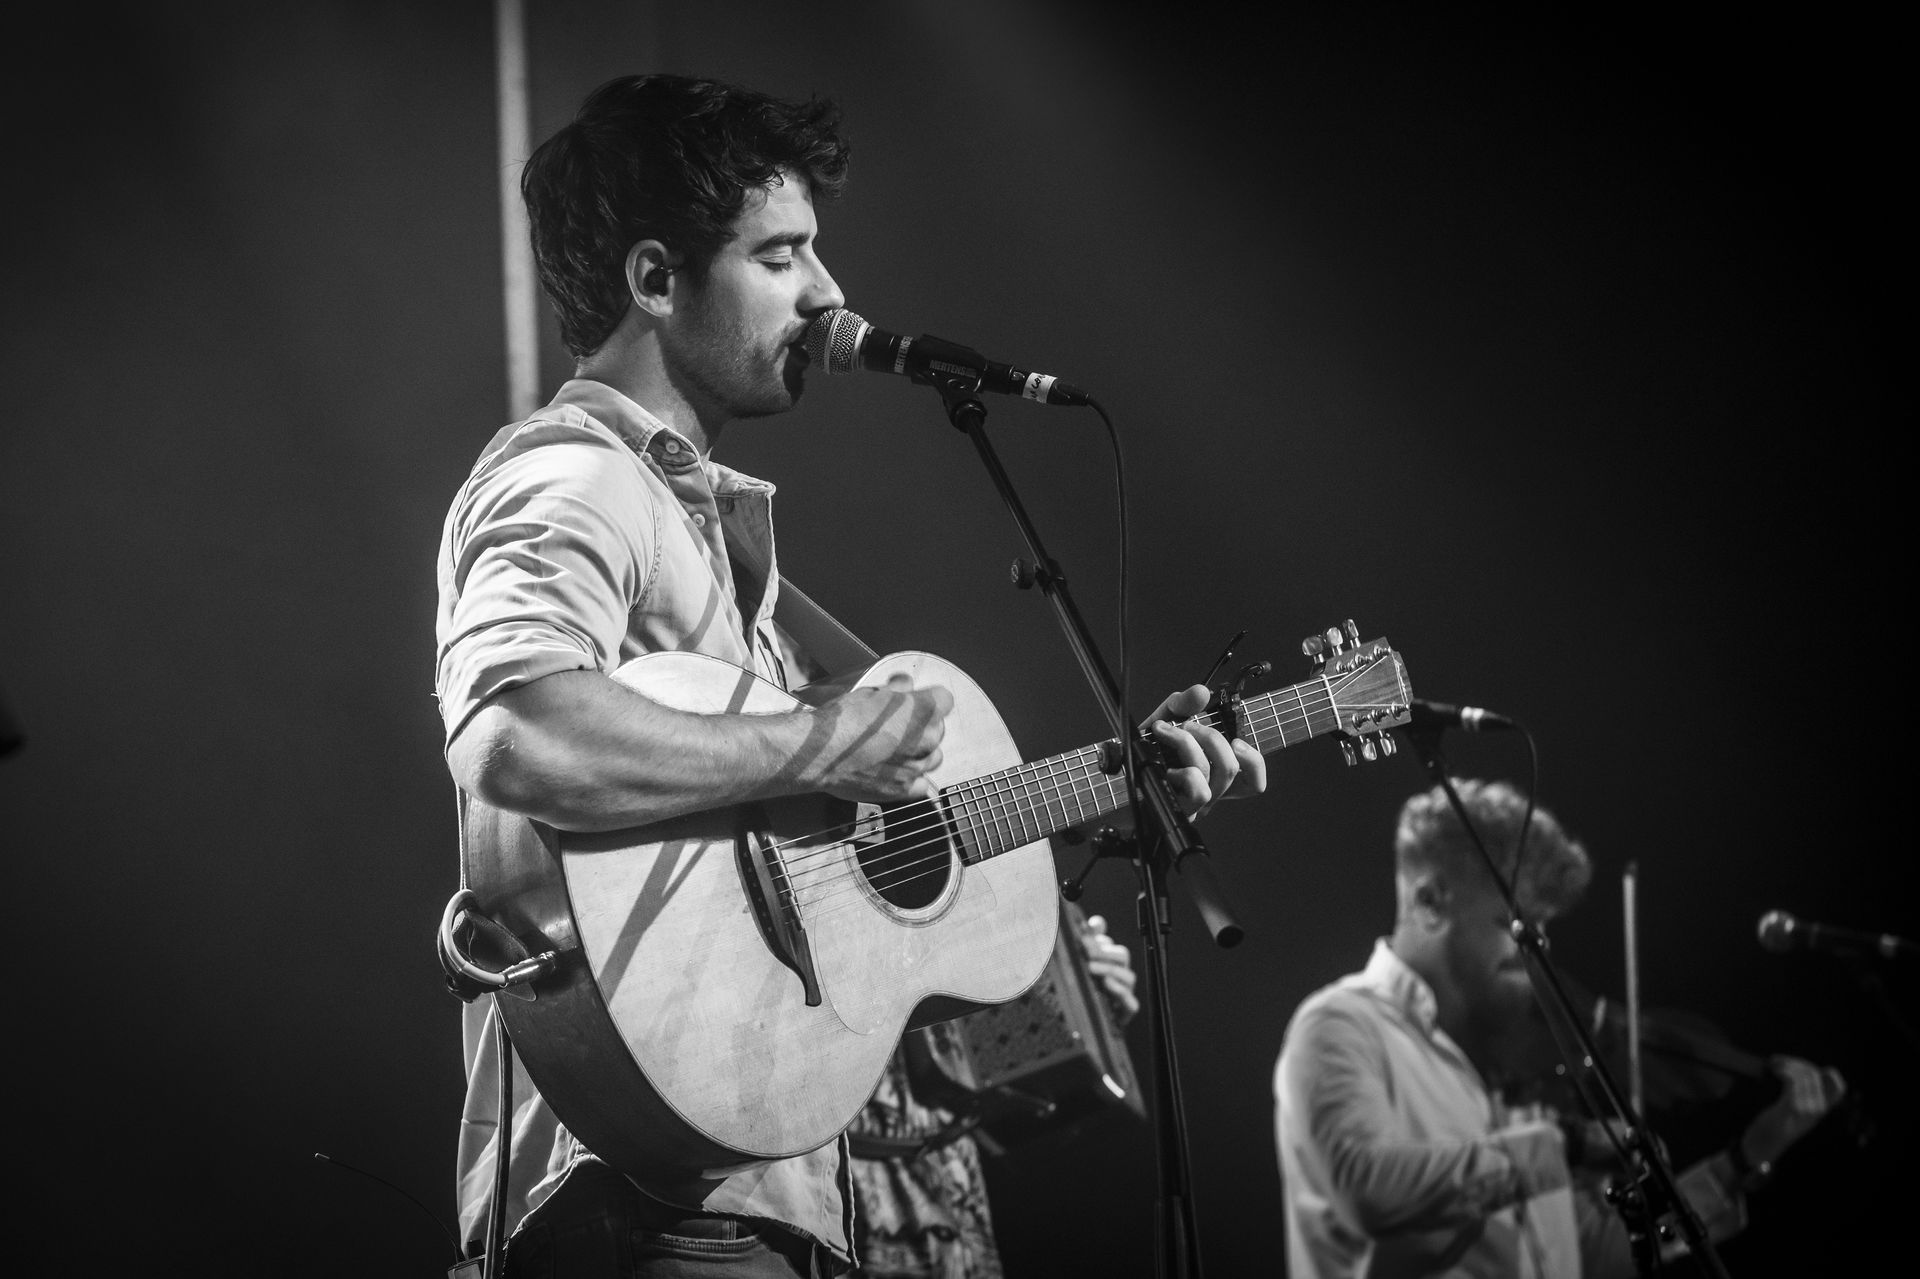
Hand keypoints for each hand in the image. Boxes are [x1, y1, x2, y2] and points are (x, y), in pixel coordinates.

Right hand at [807, 673, 952, 802]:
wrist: (819, 752)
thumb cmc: (842, 719)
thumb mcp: (869, 692)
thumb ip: (896, 689)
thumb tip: (904, 685)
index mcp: (922, 709)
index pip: (944, 699)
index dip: (928, 698)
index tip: (914, 701)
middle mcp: (927, 738)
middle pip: (938, 729)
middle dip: (922, 726)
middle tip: (897, 726)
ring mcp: (917, 766)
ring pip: (933, 757)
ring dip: (919, 752)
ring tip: (895, 749)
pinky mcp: (903, 788)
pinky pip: (920, 783)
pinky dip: (911, 778)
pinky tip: (894, 771)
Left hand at [1080, 913, 1137, 1023]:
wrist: (1087, 1028)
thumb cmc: (1088, 994)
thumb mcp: (1083, 967)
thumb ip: (1091, 942)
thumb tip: (1095, 922)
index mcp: (1110, 963)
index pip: (1110, 945)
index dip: (1100, 941)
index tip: (1082, 939)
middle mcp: (1120, 976)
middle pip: (1122, 956)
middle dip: (1104, 952)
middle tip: (1086, 951)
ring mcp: (1125, 993)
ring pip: (1128, 977)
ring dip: (1110, 970)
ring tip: (1091, 968)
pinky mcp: (1126, 1012)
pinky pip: (1132, 1003)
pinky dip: (1121, 993)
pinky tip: (1107, 985)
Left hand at [1144, 685, 1266, 816]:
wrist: (1114, 770)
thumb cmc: (1144, 750)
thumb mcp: (1164, 720)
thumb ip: (1182, 704)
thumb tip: (1201, 693)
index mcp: (1213, 776)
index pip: (1252, 784)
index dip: (1253, 763)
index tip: (1236, 742)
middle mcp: (1208, 793)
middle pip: (1229, 767)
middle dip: (1208, 735)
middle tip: (1185, 725)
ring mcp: (1192, 803)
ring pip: (1211, 773)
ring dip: (1188, 744)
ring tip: (1167, 734)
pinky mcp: (1175, 807)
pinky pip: (1197, 787)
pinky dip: (1184, 768)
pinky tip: (1165, 764)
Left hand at [1739, 1055, 1845, 1167]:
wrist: (1762, 1147)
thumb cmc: (1775, 1126)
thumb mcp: (1796, 1112)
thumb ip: (1804, 1097)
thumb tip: (1803, 1072)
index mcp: (1820, 1109)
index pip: (1839, 1088)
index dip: (1830, 1074)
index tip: (1808, 1067)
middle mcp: (1817, 1109)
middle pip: (1815, 1073)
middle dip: (1796, 1062)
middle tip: (1778, 1062)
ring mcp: (1805, 1109)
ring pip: (1804, 1075)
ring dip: (1787, 1064)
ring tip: (1773, 1065)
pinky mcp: (1789, 1108)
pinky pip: (1792, 1082)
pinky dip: (1783, 1070)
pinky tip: (1772, 1069)